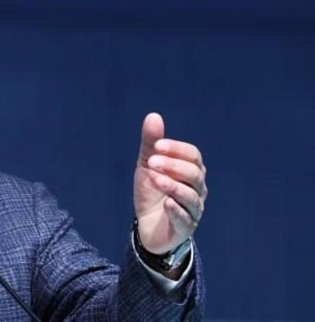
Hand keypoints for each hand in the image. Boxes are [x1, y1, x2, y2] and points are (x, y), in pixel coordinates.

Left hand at [134, 112, 207, 253]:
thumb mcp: (147, 166)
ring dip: (174, 186)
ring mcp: (193, 210)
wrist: (146, 227)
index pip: (193, 155)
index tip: (157, 145)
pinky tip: (166, 203)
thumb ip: (150, 143)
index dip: (177, 149)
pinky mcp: (184, 228)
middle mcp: (198, 190)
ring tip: (156, 179)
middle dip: (173, 166)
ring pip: (191, 196)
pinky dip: (176, 210)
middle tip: (152, 162)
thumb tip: (153, 116)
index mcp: (192, 171)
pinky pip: (185, 219)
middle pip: (194, 174)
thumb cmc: (152, 192)